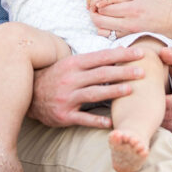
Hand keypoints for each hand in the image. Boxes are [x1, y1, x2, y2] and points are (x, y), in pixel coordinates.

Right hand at [29, 46, 146, 127]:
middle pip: (101, 74)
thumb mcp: (70, 64)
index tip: (140, 53)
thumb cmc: (55, 77)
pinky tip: (111, 122)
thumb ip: (93, 60)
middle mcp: (71, 79)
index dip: (122, 54)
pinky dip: (97, 120)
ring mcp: (67, 97)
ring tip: (131, 90)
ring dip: (113, 91)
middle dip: (123, 71)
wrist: (28, 95)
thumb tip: (118, 50)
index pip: (102, 57)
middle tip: (142, 71)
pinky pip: (83, 118)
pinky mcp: (64, 115)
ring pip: (94, 93)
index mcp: (73, 64)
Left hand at [90, 0, 171, 38]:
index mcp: (132, 9)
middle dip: (94, 15)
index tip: (97, 0)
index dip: (97, 4)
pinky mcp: (133, 41)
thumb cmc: (161, 3)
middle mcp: (130, 24)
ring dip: (100, 25)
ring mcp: (131, 35)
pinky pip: (113, 39)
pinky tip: (110, 25)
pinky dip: (108, 33)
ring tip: (102, 17)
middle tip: (93, 9)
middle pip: (101, 22)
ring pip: (105, 34)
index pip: (105, 9)